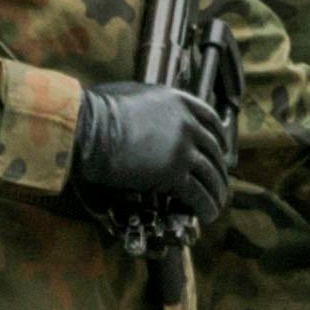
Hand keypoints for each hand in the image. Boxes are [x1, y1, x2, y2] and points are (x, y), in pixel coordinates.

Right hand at [60, 80, 232, 229]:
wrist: (88, 130)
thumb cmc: (95, 111)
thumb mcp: (128, 95)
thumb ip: (146, 105)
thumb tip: (140, 112)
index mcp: (177, 101)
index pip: (210, 119)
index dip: (219, 137)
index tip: (221, 149)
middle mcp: (186, 123)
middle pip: (213, 151)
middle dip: (218, 171)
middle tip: (218, 183)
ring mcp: (182, 148)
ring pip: (209, 175)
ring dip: (216, 192)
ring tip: (216, 205)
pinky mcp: (174, 173)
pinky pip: (197, 193)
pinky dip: (205, 206)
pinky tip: (206, 214)